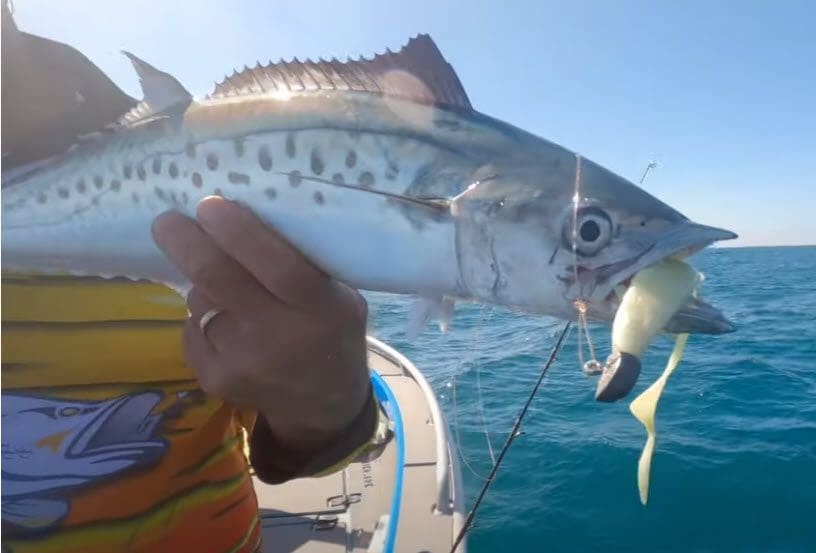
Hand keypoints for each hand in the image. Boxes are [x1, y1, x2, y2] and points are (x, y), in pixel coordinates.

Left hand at [151, 197, 370, 455]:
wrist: (324, 405)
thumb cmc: (333, 332)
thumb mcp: (340, 296)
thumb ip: (303, 264)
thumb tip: (241, 218)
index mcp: (320, 309)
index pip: (275, 264)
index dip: (238, 231)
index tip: (209, 205)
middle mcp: (279, 338)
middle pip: (217, 278)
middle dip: (185, 241)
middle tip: (168, 220)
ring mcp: (242, 363)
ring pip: (200, 299)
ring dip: (205, 285)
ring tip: (230, 291)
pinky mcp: (214, 379)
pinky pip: (192, 327)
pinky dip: (202, 316)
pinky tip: (227, 325)